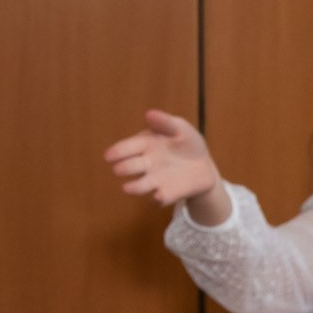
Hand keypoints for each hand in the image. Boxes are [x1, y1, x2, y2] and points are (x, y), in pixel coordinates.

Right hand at [103, 109, 225, 214]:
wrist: (204, 166)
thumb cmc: (187, 143)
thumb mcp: (181, 129)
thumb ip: (166, 122)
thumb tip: (149, 114)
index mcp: (145, 145)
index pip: (127, 147)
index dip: (117, 152)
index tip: (109, 156)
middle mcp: (146, 164)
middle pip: (130, 166)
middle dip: (124, 168)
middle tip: (119, 169)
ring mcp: (155, 180)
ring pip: (140, 186)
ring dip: (134, 187)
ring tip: (127, 188)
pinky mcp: (167, 194)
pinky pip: (160, 198)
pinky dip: (158, 198)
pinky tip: (159, 195)